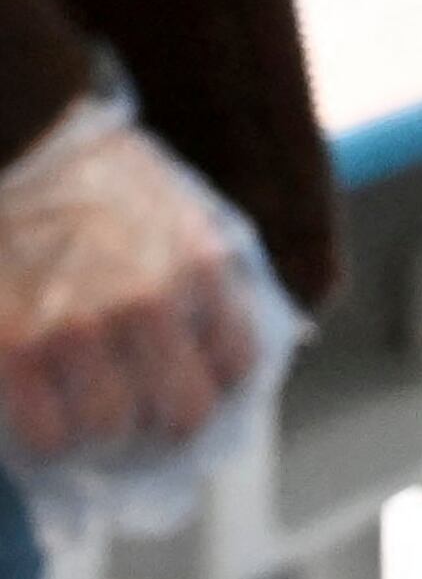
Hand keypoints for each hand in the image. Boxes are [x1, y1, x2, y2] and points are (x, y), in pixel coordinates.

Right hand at [0, 103, 264, 457]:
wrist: (16, 138)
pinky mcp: (13, 348)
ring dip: (98, 436)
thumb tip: (241, 336)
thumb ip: (205, 272)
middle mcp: (150, 304)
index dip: (213, 390)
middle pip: (184, 414)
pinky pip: (44, 434)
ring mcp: (79, 329)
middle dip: (163, 428)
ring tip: (79, 418)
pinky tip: (37, 419)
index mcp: (199, 267)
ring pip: (111, 430)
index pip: (236, 365)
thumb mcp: (177, 209)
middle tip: (136, 424)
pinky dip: (44, 440)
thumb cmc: (89, 174)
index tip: (189, 393)